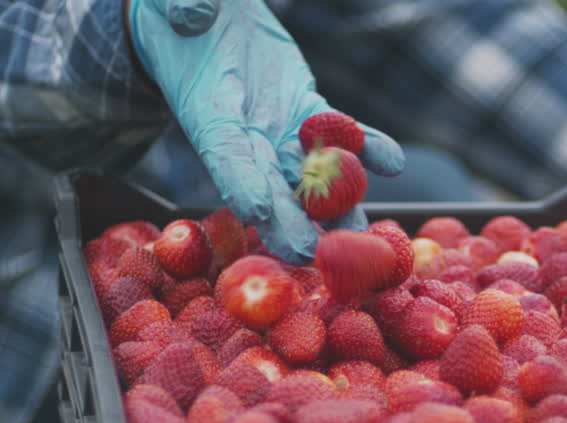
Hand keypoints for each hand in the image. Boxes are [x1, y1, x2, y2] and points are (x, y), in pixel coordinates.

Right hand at [126, 0, 404, 263]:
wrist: (206, 21)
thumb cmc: (178, 16)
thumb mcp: (173, 6)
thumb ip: (184, 8)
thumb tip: (195, 10)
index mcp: (208, 113)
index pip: (225, 153)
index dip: (240, 182)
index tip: (256, 212)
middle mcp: (246, 133)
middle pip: (271, 186)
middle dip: (291, 222)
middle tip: (311, 254)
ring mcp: (281, 129)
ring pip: (312, 176)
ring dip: (339, 206)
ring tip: (362, 235)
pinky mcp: (307, 113)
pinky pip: (342, 136)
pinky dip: (368, 148)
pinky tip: (393, 161)